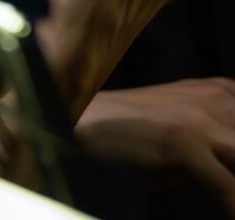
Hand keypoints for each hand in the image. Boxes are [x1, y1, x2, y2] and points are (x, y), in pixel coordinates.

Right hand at [77, 80, 234, 215]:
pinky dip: (231, 206)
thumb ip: (221, 150)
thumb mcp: (187, 137)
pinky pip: (229, 188)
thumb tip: (232, 177)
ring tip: (227, 200)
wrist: (79, 124)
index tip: (231, 172)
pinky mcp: (184, 140)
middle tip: (228, 187)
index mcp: (224, 92)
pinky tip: (228, 213)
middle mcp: (220, 98)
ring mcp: (203, 118)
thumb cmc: (130, 136)